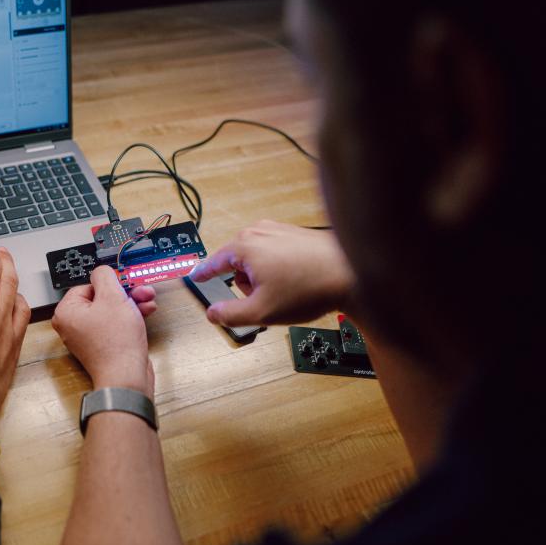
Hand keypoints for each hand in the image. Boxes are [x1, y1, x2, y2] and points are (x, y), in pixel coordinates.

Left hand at [51, 266, 156, 396]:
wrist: (127, 376)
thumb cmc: (116, 343)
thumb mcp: (113, 297)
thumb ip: (105, 276)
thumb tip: (102, 271)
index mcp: (66, 312)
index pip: (87, 285)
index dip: (109, 284)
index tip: (123, 283)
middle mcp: (73, 325)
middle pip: (101, 298)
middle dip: (125, 293)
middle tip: (140, 291)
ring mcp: (88, 337)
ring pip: (111, 310)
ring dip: (131, 303)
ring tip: (147, 301)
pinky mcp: (103, 346)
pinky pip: (114, 324)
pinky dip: (129, 317)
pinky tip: (145, 313)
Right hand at [190, 220, 354, 326]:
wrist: (352, 273)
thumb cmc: (309, 288)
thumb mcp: (262, 311)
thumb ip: (230, 314)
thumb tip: (212, 314)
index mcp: (243, 247)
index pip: (212, 263)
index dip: (202, 276)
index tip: (194, 278)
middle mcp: (257, 232)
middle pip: (235, 264)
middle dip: (245, 284)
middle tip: (266, 299)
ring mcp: (276, 230)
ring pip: (255, 260)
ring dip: (263, 277)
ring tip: (286, 290)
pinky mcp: (293, 233)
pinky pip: (273, 253)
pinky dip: (278, 268)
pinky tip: (297, 280)